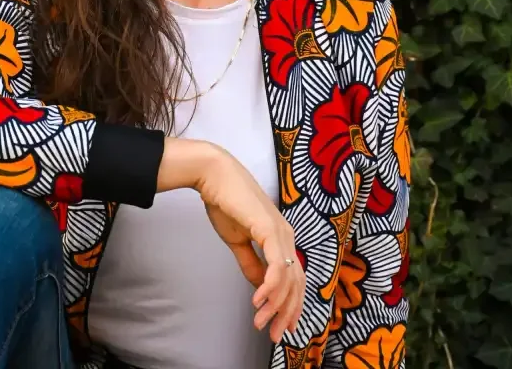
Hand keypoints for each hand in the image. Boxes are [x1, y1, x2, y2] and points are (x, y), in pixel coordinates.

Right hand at [157, 138, 305, 342]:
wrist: (215, 176)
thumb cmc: (226, 203)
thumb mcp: (239, 241)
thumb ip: (251, 263)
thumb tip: (260, 287)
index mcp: (281, 237)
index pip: (295, 277)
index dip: (291, 304)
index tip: (281, 327)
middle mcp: (287, 234)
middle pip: (297, 282)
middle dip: (287, 312)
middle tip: (275, 335)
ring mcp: (281, 230)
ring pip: (288, 277)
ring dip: (276, 305)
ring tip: (262, 322)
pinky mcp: (269, 228)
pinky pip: (277, 265)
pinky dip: (270, 286)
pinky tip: (259, 301)